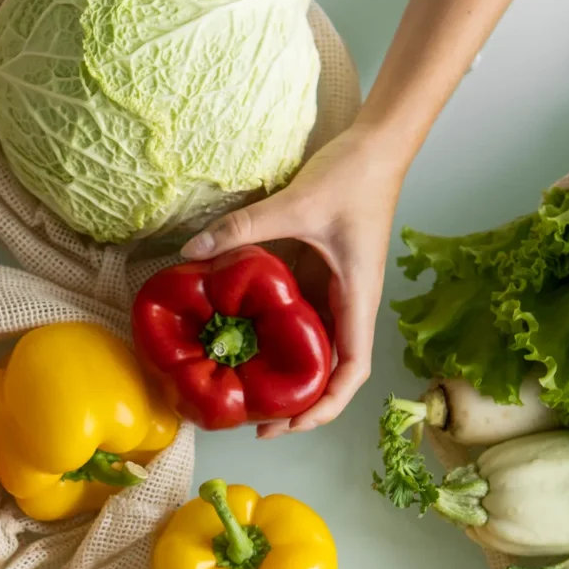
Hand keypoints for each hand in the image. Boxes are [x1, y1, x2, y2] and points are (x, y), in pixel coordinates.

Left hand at [181, 125, 405, 438]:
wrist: (376, 145)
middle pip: (329, 371)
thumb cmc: (352, 176)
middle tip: (254, 423)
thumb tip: (193, 252)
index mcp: (357, 297)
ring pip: (313, 348)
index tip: (291, 423)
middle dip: (298, 404)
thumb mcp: (296, 203)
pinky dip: (275, 338)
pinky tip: (242, 344)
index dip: (325, 404)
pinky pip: (297, 317)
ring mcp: (333, 291)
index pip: (350, 369)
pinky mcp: (317, 276)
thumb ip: (244, 228)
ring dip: (286, 375)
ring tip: (244, 394)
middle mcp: (348, 303)